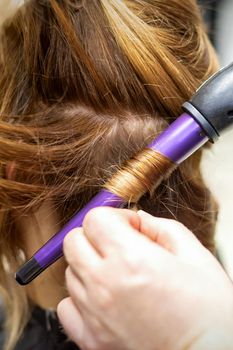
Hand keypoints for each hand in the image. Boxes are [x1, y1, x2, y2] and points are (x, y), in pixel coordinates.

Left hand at [57, 208, 232, 349]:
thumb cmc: (211, 313)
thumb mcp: (196, 257)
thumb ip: (162, 228)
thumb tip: (139, 220)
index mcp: (132, 259)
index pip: (94, 219)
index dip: (113, 217)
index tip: (129, 228)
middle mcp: (105, 285)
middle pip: (73, 241)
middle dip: (95, 235)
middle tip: (119, 244)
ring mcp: (94, 315)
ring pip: (71, 271)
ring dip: (90, 265)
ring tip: (118, 274)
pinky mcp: (91, 340)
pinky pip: (67, 307)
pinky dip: (80, 297)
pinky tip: (104, 298)